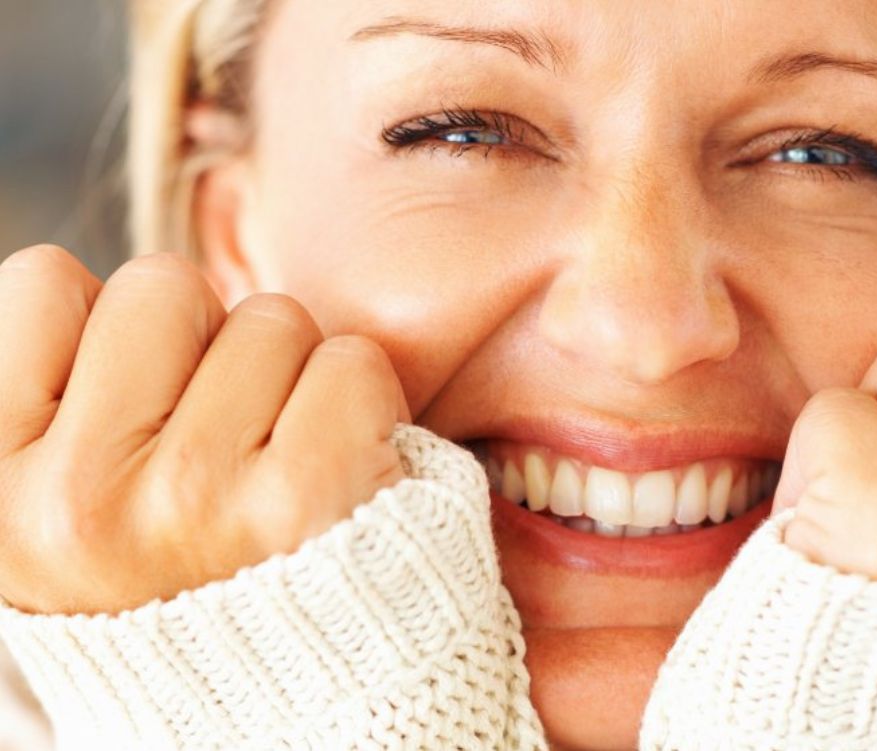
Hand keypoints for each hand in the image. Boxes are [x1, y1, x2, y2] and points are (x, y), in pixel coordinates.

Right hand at [0, 246, 409, 613]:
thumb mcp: (65, 504)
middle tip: (221, 433)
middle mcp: (77, 501)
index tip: (140, 399)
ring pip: (269, 318)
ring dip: (289, 374)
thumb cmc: (178, 572)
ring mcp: (192, 498)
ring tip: (275, 461)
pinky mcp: (307, 497)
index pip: (41, 284)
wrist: (281, 697)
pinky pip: (350, 361)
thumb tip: (78, 288)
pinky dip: (359, 399)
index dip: (111, 327)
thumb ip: (61, 402)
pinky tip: (338, 466)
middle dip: (205, 338)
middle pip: (164, 285)